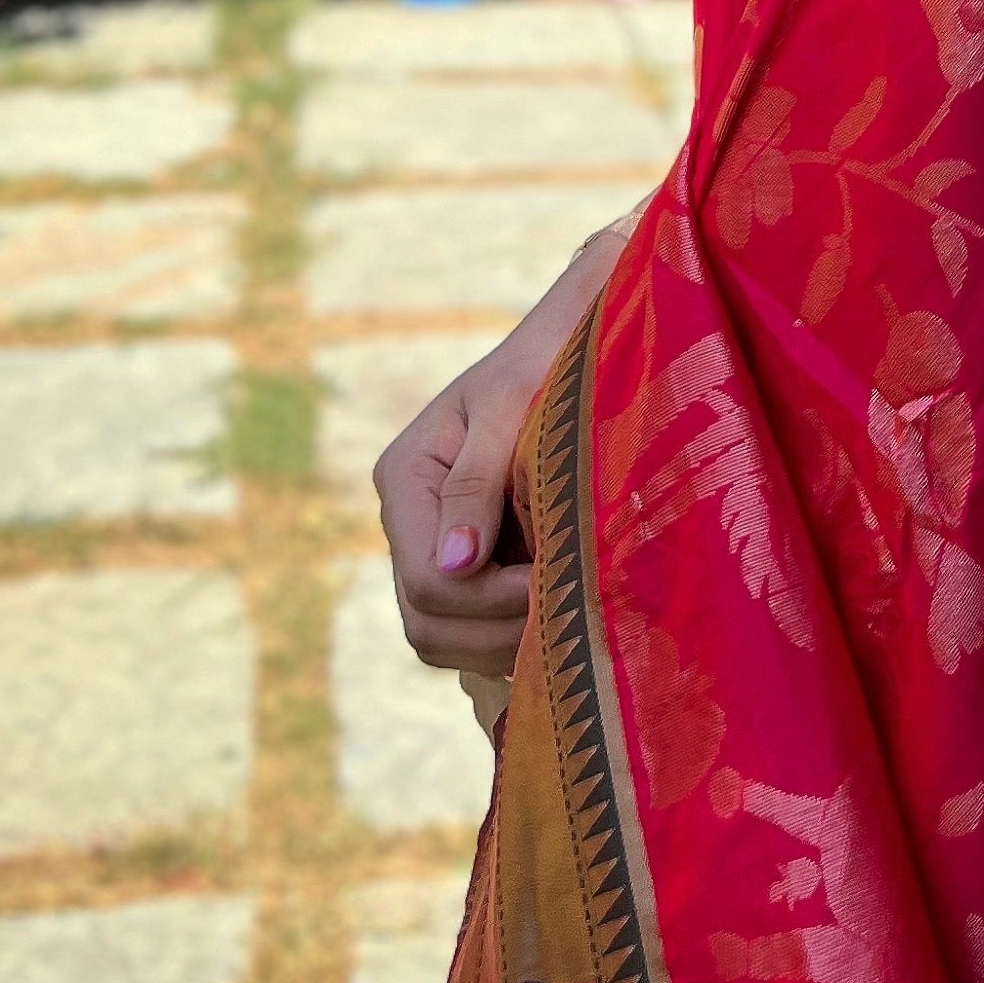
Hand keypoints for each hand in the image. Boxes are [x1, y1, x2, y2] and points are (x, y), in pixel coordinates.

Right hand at [374, 209, 637, 675]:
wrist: (578, 341)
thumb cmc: (548, 362)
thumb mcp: (510, 405)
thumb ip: (477, 479)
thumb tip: (455, 562)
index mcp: (405, 476)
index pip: (426, 579)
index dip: (488, 599)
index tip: (555, 585)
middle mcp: (408, 518)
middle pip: (425, 621)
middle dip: (494, 631)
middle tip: (568, 618)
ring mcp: (434, 542)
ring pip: (442, 636)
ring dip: (502, 642)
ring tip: (566, 619)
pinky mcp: (470, 560)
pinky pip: (469, 627)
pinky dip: (507, 634)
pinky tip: (557, 616)